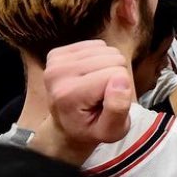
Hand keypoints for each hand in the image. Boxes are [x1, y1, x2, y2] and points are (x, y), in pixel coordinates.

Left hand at [40, 40, 134, 155]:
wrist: (67, 127)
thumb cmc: (92, 129)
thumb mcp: (111, 131)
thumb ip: (118, 109)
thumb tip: (121, 80)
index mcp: (69, 94)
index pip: (116, 74)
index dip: (121, 89)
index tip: (109, 104)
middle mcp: (57, 73)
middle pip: (113, 58)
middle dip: (116, 76)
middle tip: (104, 95)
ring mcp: (55, 61)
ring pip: (107, 50)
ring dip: (109, 67)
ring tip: (98, 86)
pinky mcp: (58, 53)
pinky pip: (97, 45)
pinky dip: (100, 58)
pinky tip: (92, 75)